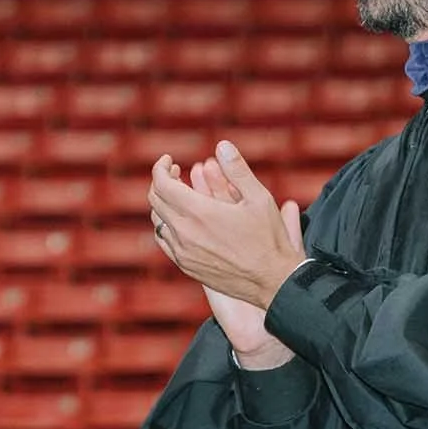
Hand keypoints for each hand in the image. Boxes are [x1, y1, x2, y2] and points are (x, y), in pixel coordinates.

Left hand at [150, 143, 305, 358]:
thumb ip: (237, 170)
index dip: (161, 167)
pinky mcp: (186, 266)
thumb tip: (222, 146)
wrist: (272, 282)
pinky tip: (181, 220)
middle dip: (161, 181)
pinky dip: (167, 225)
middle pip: (155, 200)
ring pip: (157, 222)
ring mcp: (183, 252)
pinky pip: (165, 242)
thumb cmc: (269, 239)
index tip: (170, 160)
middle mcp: (184, 233)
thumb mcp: (259, 198)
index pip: (161, 184)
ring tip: (179, 194)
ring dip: (163, 204)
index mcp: (199, 213)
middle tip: (175, 173)